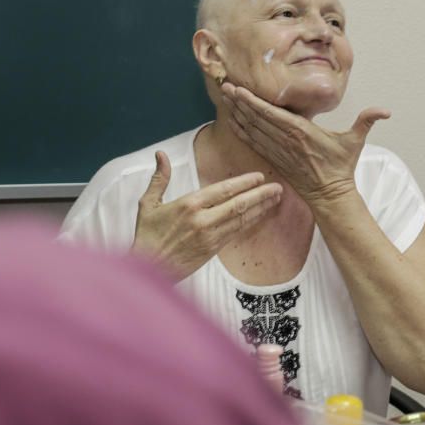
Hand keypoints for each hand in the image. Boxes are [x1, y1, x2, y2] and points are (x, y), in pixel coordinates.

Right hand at [132, 151, 282, 279]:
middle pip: (238, 204)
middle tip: (278, 188)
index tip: (259, 177)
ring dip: (260, 208)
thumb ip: (160, 178)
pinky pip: (236, 233)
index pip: (223, 190)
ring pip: (241, 219)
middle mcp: (203, 220)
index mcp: (188, 205)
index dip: (244, 183)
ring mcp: (210, 236)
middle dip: (260, 195)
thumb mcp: (148, 204)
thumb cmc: (146, 236)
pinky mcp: (213, 250)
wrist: (148, 269)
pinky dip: (250, 223)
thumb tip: (161, 154)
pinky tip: (260, 216)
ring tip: (275, 200)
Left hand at [220, 83, 389, 204]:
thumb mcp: (355, 142)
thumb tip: (386, 110)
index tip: (239, 89)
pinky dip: (242, 132)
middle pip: (256, 118)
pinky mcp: (275, 161)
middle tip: (224, 87)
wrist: (330, 196)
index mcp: (301, 132)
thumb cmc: (341, 168)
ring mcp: (279, 152)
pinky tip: (232, 123)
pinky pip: (254, 144)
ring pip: (252, 130)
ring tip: (225, 100)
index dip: (253, 101)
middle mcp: (286, 141)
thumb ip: (367, 121)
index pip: (271, 113)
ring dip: (237, 114)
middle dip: (239, 103)